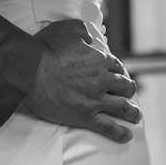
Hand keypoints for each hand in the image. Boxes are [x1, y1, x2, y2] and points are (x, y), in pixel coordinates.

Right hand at [22, 19, 139, 143]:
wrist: (29, 70)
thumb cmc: (46, 48)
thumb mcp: (67, 28)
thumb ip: (82, 30)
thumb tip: (89, 35)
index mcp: (98, 60)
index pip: (117, 66)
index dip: (119, 70)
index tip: (118, 74)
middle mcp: (101, 80)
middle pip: (124, 87)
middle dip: (129, 89)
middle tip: (128, 92)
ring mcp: (94, 100)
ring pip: (122, 108)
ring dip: (132, 112)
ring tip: (135, 115)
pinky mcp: (85, 117)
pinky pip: (107, 127)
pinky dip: (119, 133)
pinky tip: (126, 135)